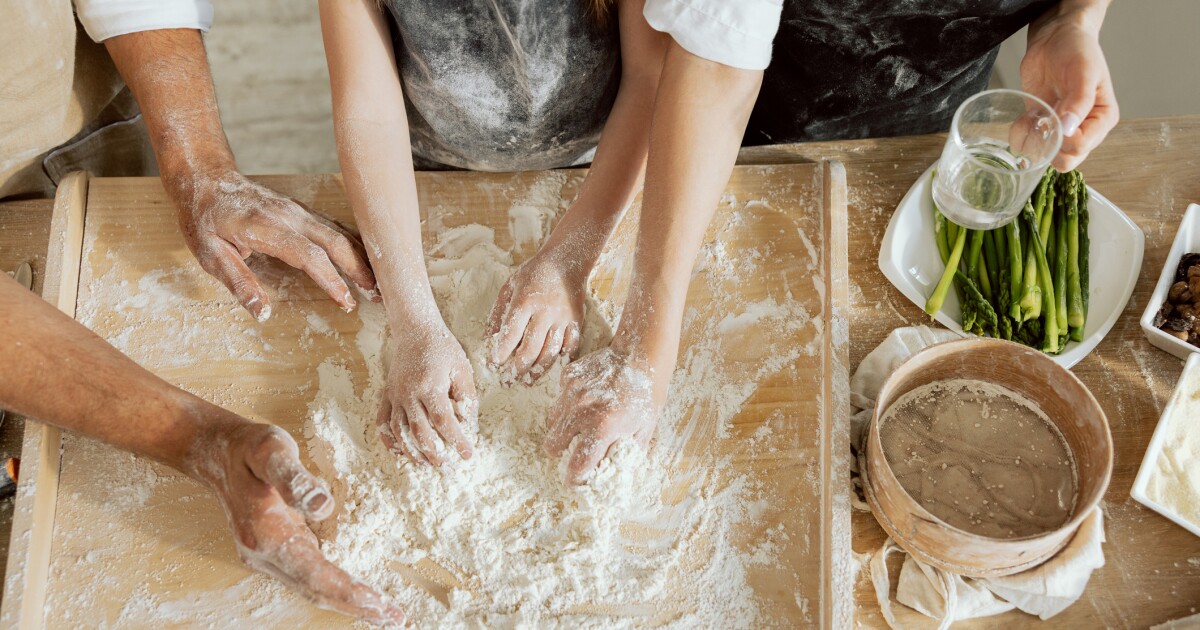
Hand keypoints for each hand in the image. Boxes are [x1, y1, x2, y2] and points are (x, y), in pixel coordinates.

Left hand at [167, 170, 378, 320]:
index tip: (346, 302)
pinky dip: (354, 244)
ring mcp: (298, 210)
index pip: (308, 255)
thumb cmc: (204, 219)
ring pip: (339, 232)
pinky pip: (334, 226)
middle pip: (334, 241)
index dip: (330, 280)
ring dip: (361, 257)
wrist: (206, 179)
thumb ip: (239, 283)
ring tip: (378, 283)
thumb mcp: (209, 255)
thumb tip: (261, 314)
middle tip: (377, 295)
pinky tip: (366, 259)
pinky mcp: (302, 211)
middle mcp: (288, 215)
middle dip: (359, 269)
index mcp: (265, 227)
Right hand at [189, 421, 404, 625]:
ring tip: (383, 612)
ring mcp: (266, 557)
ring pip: (311, 588)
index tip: (378, 602)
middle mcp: (263, 554)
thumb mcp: (270, 450)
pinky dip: (335, 588)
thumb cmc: (248, 449)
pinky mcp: (273, 553)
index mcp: (265, 533)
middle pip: (314, 590)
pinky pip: (308, 577)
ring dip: (347, 602)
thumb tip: (324, 505)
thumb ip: (293, 477)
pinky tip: (357, 592)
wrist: (218, 453)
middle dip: (355, 607)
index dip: (347, 590)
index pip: (313, 573)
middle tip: (394, 617)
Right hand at [376, 321, 477, 465]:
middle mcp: (408, 393)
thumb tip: (469, 426)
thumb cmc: (443, 349)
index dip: (456, 441)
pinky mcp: (386, 395)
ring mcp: (394, 395)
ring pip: (399, 431)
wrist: (415, 330)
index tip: (468, 455)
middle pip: (420, 432)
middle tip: (448, 469)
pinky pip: (382, 422)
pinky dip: (389, 440)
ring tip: (427, 466)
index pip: (444, 421)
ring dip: (412, 452)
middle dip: (435, 454)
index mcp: (429, 386)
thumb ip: (466, 398)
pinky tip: (401, 453)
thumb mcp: (462, 369)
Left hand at [487, 249, 584, 383]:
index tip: (494, 364)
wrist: (566, 260)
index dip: (501, 353)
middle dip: (517, 369)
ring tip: (528, 381)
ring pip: (550, 352)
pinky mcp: (576, 321)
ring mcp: (562, 318)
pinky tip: (553, 368)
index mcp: (524, 302)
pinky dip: (563, 360)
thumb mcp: (509, 286)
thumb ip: (498, 312)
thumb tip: (488, 338)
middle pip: (530, 349)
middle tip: (508, 380)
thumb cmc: (534, 273)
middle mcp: (544, 312)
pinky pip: (572, 346)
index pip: (510, 334)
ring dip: (538, 370)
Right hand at [543, 347, 662, 484]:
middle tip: (574, 449)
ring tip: (580, 425)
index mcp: (603, 427)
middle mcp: (582, 410)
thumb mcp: (644, 430)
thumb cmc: (647, 395)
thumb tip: (612, 473)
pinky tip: (585, 402)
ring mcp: (571, 392)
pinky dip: (566, 407)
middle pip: (552, 445)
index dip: (574, 478)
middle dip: (561, 452)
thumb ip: (626, 454)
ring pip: (551, 423)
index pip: (577, 466)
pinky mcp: (567, 377)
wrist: (642, 355)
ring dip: (561, 429)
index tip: (576, 480)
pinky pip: (557, 401)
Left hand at [1021, 3, 1117, 170]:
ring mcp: (1060, 129)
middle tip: (1042, 121)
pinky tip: (1024, 118)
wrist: (1054, 38)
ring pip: (1045, 156)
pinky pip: (1028, 144)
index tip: (1055, 117)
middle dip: (1048, 146)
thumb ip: (1078, 102)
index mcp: (1102, 119)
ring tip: (1033, 116)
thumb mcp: (1083, 71)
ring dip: (1032, 141)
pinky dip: (1021, 135)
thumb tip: (1069, 129)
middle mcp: (1083, 128)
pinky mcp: (1041, 124)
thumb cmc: (1077, 50)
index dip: (1064, 138)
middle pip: (1066, 159)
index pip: (1082, 146)